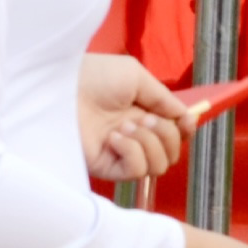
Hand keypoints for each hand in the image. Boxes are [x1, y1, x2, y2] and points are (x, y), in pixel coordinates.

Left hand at [78, 54, 191, 180]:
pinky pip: (136, 171)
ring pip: (158, 165)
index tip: (186, 121)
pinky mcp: (106, 166)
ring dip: (149, 143)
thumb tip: (186, 117)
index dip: (184, 130)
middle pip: (171, 152)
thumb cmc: (94, 76)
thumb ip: (164, 98)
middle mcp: (134, 136)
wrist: (61, 88)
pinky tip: (114, 138)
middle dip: (167, 135)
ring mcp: (120, 152)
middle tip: (146, 119)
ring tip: (126, 126)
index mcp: (142, 113)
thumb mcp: (137, 77)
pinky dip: (132, 153)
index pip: (174, 132)